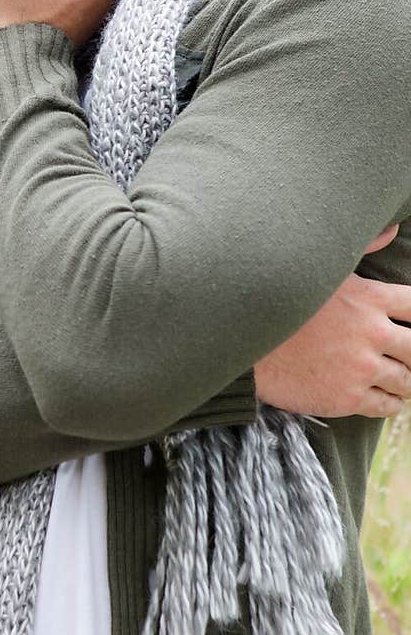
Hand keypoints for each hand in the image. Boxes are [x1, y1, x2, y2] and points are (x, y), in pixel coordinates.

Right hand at [254, 224, 410, 417]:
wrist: (241, 343)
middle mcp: (371, 333)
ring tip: (397, 379)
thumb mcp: (322, 268)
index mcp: (369, 298)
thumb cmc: (277, 299)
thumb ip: (362, 247)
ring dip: (404, 380)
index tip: (408, 322)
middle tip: (404, 355)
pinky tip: (383, 396)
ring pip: (406, 381)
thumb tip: (392, 228)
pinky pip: (385, 406)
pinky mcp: (346, 397)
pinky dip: (390, 402)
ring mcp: (360, 368)